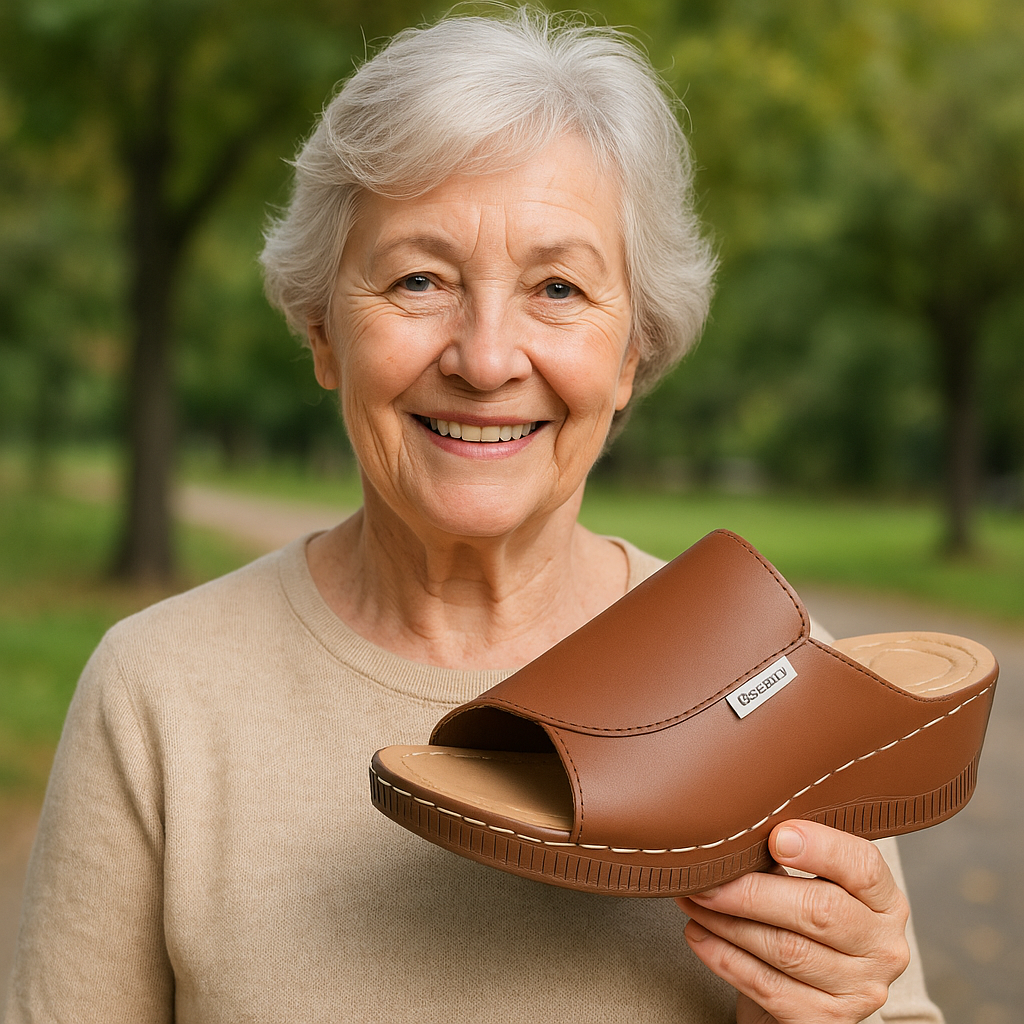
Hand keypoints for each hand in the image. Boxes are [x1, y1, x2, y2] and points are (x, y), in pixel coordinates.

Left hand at [676, 821, 910, 1023]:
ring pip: (787, 950)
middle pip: (819, 911)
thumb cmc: (802, 922)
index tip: (775, 835)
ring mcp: (859, 991)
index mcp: (884, 901)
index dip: (821, 848)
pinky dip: (725, 958)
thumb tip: (736, 831)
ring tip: (694, 901)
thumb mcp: (811, 884)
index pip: (863, 866)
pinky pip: (768, 986)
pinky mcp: (826, 1023)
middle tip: (706, 877)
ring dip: (728, 923)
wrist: (805, 996)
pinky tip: (699, 935)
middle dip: (751, 892)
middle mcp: (883, 947)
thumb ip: (788, 857)